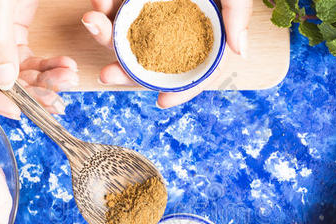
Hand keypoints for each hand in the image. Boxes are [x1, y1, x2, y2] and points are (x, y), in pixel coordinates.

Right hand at [0, 0, 78, 118]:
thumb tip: (5, 83)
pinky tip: (65, 67)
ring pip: (11, 76)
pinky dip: (47, 67)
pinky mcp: (11, 29)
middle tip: (52, 100)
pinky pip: (26, 59)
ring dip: (41, 83)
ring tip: (67, 79)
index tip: (14, 108)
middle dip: (22, 95)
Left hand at [82, 0, 252, 107]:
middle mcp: (174, 23)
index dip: (181, 90)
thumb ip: (237, 12)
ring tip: (92, 21)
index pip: (193, 68)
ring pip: (126, 36)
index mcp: (200, 28)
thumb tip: (242, 52)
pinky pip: (114, 9)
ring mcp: (151, 8)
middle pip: (151, 60)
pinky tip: (96, 5)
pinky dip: (102, 9)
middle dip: (126, 71)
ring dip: (104, 36)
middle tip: (107, 75)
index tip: (162, 103)